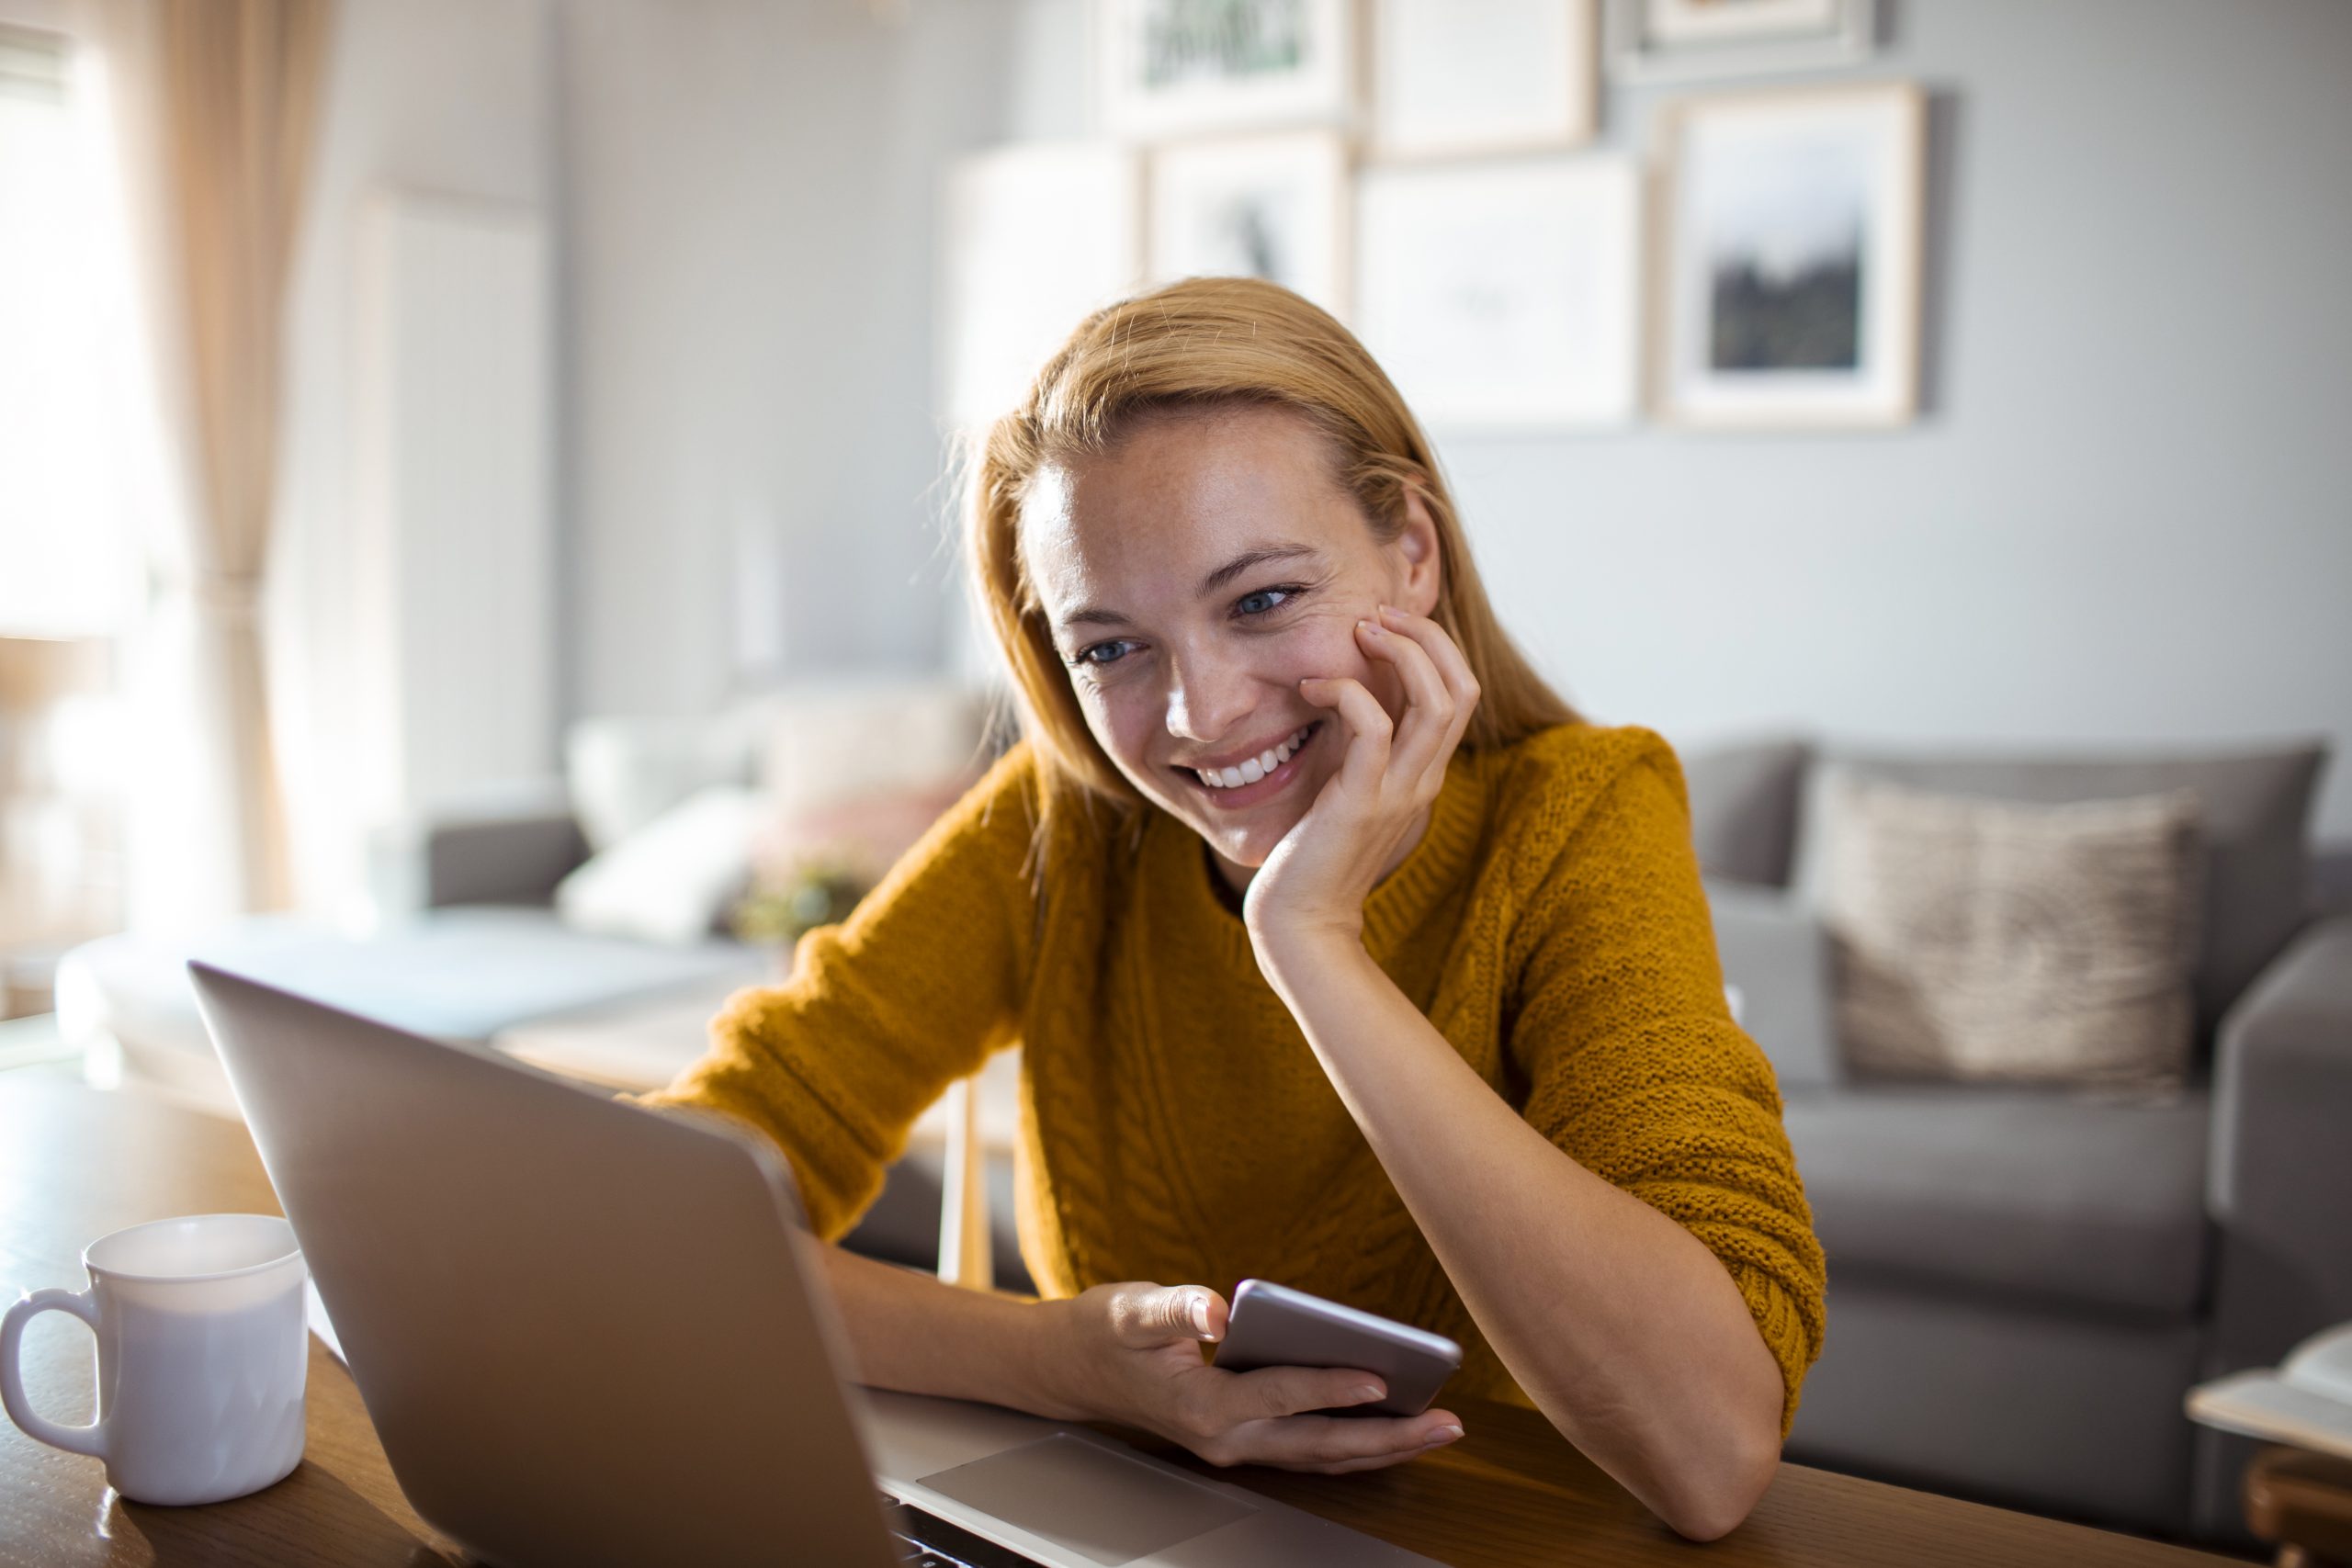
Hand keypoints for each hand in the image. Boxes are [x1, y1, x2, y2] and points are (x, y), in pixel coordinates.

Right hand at [1043, 1281, 1463, 1473]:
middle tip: (1445, 1421)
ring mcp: (1236, 1446)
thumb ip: (1177, 1309)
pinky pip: (1310, 1451)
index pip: (1275, 1395)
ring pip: (1321, 1456)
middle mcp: (1224, 1437)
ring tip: (1439, 1429)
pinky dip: (1356, 1444)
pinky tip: (1394, 1428)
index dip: (1327, 1385)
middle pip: (1317, 1444)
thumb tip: (1218, 1307)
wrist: (1074, 1370)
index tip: (1378, 1377)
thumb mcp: (1131, 1310)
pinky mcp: (1244, 1440)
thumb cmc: (1104, 1333)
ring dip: (1383, 1447)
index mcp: (1200, 1405)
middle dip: (1386, 1436)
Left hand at [1242, 604, 1480, 953]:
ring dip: (1402, 652)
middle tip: (1376, 615)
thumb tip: (1348, 687)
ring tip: (1359, 631)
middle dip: (1426, 635)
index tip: (1385, 624)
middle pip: (1463, 686)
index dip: (1434, 647)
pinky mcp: (1362, 800)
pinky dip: (1346, 690)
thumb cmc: (1315, 852)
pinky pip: (1373, 725)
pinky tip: (1310, 688)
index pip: (1461, 692)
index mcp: (1426, 773)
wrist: (1301, 921)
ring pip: (1436, 700)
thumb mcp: (1349, 786)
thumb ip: (1361, 746)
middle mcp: (1424, 779)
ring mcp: (1399, 790)